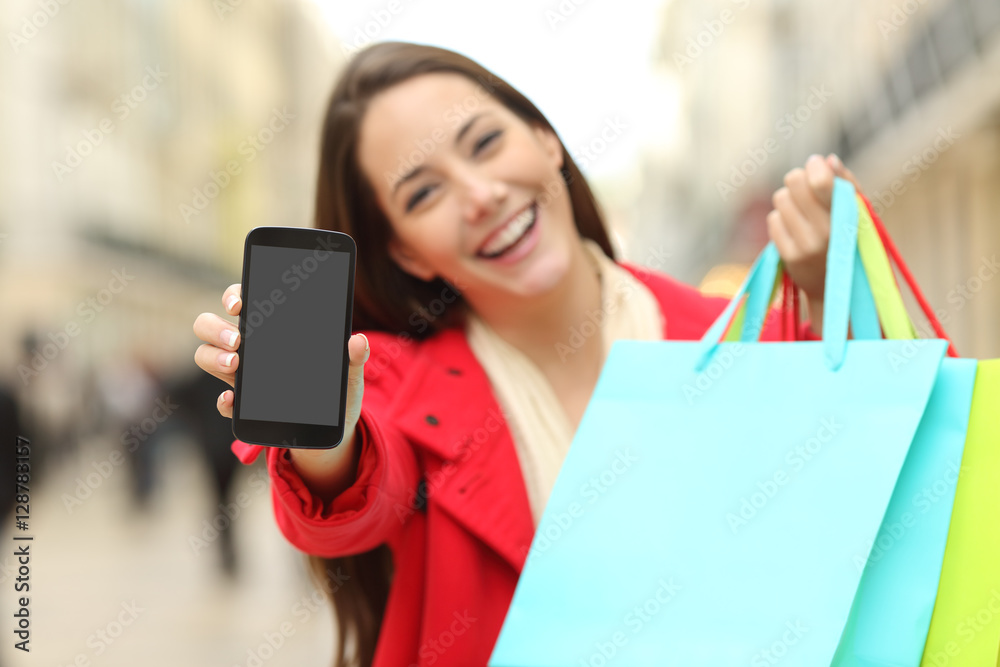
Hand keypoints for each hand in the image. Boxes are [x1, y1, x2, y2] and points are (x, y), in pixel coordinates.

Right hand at [193, 284, 370, 433]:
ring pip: (205, 356)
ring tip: (235, 364)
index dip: (233, 295)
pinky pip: (225, 402)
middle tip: (238, 341)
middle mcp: (248, 348)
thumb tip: (357, 340)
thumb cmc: (338, 389)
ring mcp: (242, 376)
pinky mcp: (245, 406)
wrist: (334, 426)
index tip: (239, 305)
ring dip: (213, 357)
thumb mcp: (349, 371)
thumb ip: (353, 356)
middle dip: (216, 328)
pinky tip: (233, 398)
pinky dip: (226, 401)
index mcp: (270, 329)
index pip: (240, 300)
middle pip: (210, 325)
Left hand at [767, 154, 861, 331]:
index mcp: (849, 216)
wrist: (837, 287)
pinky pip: (773, 219)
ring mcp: (805, 245)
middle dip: (799, 180)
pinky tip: (795, 229)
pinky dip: (782, 219)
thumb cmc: (851, 240)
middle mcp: (826, 231)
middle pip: (794, 181)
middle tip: (806, 190)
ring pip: (781, 198)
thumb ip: (847, 183)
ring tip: (803, 213)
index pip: (821, 182)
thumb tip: (827, 160)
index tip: (816, 166)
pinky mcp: (788, 256)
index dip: (813, 167)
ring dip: (789, 200)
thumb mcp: (859, 211)